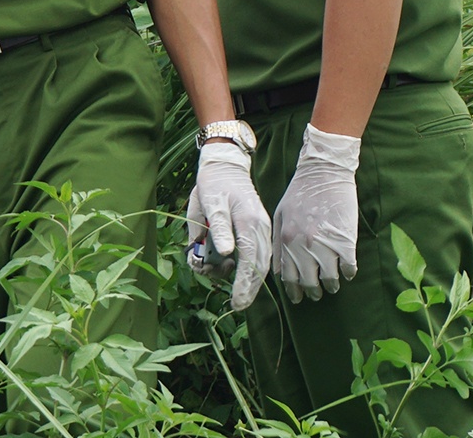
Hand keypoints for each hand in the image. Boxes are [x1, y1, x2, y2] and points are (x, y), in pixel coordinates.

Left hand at [186, 141, 271, 309]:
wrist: (225, 166)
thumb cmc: (213, 184)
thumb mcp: (210, 202)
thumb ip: (218, 228)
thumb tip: (228, 254)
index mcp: (249, 221)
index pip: (251, 259)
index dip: (245, 283)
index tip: (237, 302)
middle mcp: (261, 228)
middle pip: (260, 265)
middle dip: (249, 288)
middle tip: (238, 305)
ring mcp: (262, 229)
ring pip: (260, 262)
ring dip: (248, 279)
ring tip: (232, 289)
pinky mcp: (259, 230)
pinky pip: (258, 254)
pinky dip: (248, 267)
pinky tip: (234, 271)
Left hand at [273, 125, 360, 301]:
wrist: (323, 173)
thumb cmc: (299, 194)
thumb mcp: (280, 216)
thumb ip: (278, 244)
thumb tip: (279, 272)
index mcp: (286, 239)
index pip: (288, 277)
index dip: (293, 291)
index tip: (298, 297)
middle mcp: (304, 245)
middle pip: (308, 282)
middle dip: (313, 292)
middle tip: (316, 294)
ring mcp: (326, 244)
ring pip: (329, 279)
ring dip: (331, 285)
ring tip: (332, 285)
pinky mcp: (346, 241)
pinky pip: (348, 268)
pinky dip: (348, 273)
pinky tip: (346, 271)